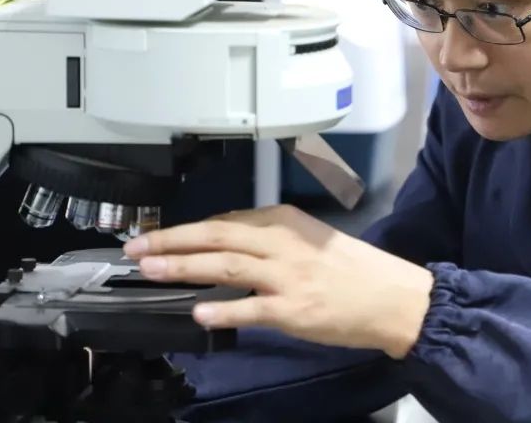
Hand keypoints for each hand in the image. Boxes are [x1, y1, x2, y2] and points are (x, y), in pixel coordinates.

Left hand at [123, 204, 433, 358]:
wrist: (393, 297)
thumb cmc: (353, 269)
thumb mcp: (311, 239)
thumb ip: (270, 238)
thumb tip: (227, 243)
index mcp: (286, 221)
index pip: (227, 220)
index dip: (187, 229)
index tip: (159, 237)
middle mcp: (282, 243)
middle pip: (217, 235)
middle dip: (173, 240)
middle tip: (137, 247)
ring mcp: (287, 276)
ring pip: (225, 265)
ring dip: (184, 267)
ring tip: (152, 270)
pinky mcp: (294, 310)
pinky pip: (251, 309)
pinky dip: (223, 309)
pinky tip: (198, 311)